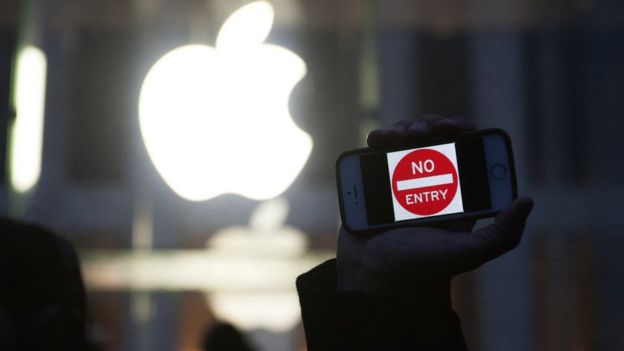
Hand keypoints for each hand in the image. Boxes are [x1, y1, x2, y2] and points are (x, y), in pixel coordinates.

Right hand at [336, 116, 533, 296]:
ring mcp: (401, 178)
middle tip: (426, 131)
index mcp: (456, 196)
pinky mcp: (376, 179)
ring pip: (408, 138)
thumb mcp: (466, 254)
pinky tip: (380, 139)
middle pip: (436, 137)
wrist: (370, 273)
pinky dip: (381, 136)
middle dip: (433, 125)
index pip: (467, 152)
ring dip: (407, 127)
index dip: (465, 132)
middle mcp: (430, 183)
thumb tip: (526, 201)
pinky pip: (380, 150)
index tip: (458, 128)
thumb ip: (502, 235)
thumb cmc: (418, 266)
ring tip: (402, 137)